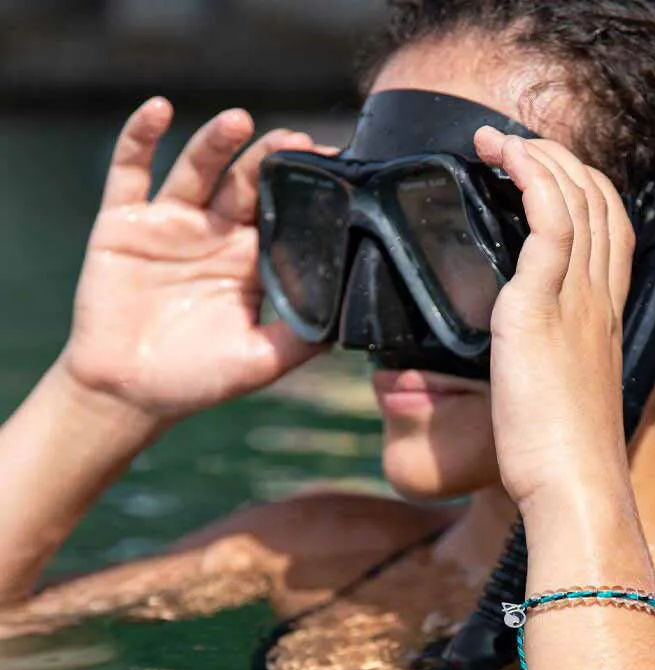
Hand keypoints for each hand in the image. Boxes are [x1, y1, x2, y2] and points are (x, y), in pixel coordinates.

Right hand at [63, 98, 323, 427]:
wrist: (129, 392)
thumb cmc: (198, 379)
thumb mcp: (261, 362)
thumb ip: (302, 339)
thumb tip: (347, 322)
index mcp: (251, 262)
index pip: (284, 214)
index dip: (305, 192)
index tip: (334, 168)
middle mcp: (216, 234)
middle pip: (247, 184)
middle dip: (270, 160)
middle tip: (295, 141)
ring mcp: (171, 224)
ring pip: (198, 170)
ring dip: (217, 142)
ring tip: (240, 122)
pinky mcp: (124, 222)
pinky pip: (131, 171)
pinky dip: (140, 137)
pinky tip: (160, 110)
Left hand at [473, 128, 635, 511]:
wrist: (575, 485)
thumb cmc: (564, 456)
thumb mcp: (564, 399)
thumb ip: (552, 364)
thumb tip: (526, 362)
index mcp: (607, 318)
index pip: (612, 229)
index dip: (582, 190)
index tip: (543, 175)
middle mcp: (601, 300)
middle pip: (600, 202)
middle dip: (558, 160)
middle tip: (512, 146)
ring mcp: (577, 300)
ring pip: (576, 199)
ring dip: (538, 156)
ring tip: (497, 140)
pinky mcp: (541, 308)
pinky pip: (549, 221)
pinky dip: (530, 177)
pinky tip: (504, 159)